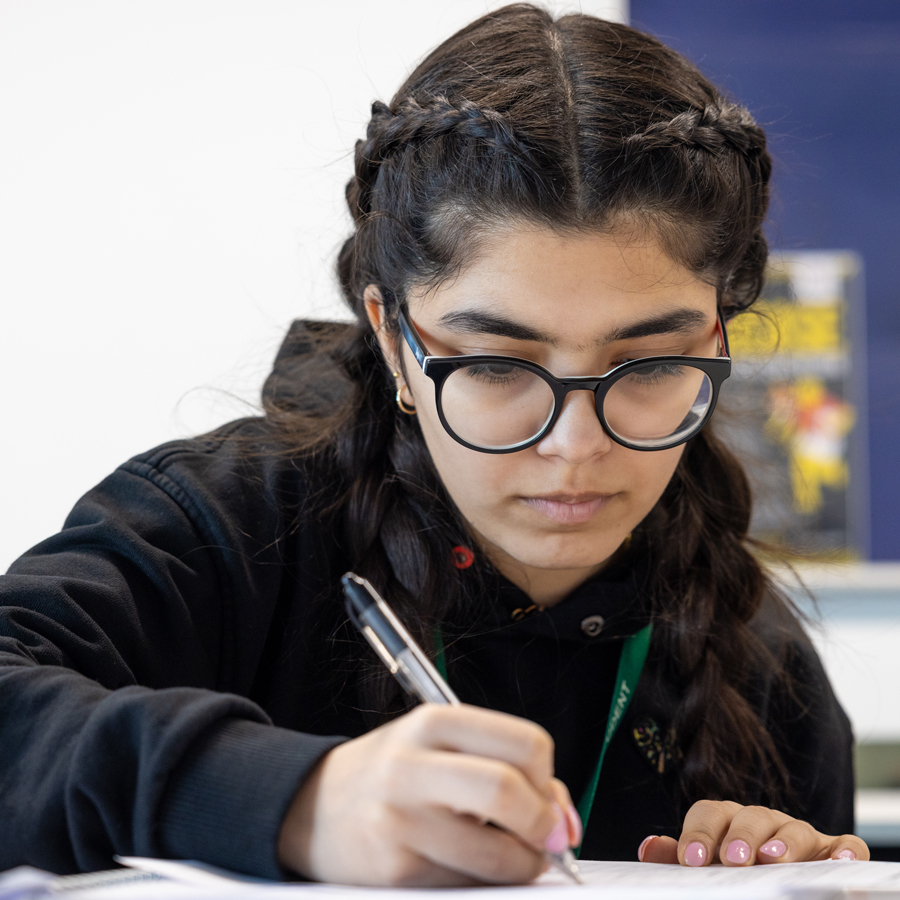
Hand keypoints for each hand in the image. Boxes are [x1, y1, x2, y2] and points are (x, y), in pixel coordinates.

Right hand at [277, 704, 581, 885]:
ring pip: (496, 855)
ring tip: (510, 855)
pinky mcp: (396, 872)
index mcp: (433, 722)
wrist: (312, 807)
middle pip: (507, 791)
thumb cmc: (393, 773)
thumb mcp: (442, 747)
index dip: (550, 779)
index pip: (524, 743)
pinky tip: (467, 864)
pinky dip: (484, 883)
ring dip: (522, 865)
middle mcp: (414, 765)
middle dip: (542, 824)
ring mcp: (401, 820)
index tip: (549, 800)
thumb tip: (565, 822)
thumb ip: (508, 768)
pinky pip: (467, 886)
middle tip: (546, 838)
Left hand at [638, 800, 868, 865]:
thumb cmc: (737, 875)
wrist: (779, 886)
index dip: (699, 834)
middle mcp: (765, 822)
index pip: (710, 814)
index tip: (691, 860)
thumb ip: (677, 859)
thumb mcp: (707, 868)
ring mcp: (803, 835)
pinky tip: (840, 862)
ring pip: (795, 829)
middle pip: (751, 816)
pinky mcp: (836, 852)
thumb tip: (647, 848)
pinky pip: (847, 846)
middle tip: (734, 860)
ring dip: (785, 843)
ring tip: (773, 861)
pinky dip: (846, 851)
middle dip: (741, 837)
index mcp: (729, 821)